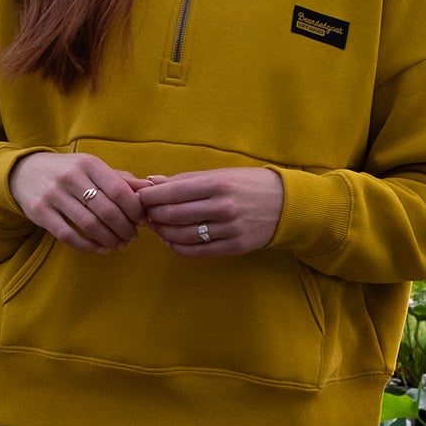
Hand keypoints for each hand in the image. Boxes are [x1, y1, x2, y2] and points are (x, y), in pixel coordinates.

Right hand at [9, 151, 146, 252]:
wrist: (25, 172)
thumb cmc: (68, 171)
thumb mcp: (92, 168)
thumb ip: (120, 179)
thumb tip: (150, 189)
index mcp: (88, 164)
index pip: (120, 191)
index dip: (135, 211)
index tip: (142, 222)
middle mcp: (70, 177)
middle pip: (107, 211)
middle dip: (125, 229)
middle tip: (133, 238)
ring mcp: (54, 196)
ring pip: (89, 225)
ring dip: (109, 240)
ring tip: (119, 245)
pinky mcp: (41, 213)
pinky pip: (69, 236)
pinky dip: (88, 246)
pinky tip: (100, 248)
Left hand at [140, 166, 284, 256]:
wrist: (286, 204)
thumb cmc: (249, 184)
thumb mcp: (220, 174)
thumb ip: (185, 180)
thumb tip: (152, 182)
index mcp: (218, 184)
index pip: (172, 192)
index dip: (150, 197)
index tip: (140, 198)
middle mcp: (223, 207)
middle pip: (173, 215)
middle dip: (154, 215)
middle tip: (146, 213)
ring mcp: (229, 229)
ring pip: (183, 236)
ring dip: (164, 232)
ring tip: (158, 226)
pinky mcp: (234, 247)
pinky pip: (198, 251)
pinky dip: (179, 247)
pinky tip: (172, 241)